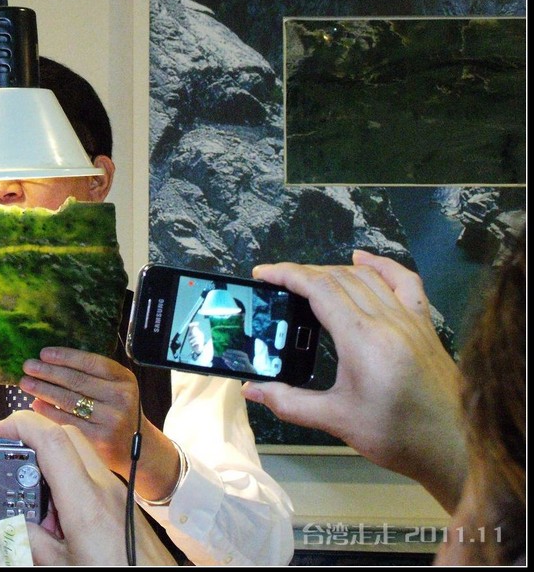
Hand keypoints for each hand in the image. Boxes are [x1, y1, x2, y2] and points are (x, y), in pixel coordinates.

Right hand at [0, 410, 175, 566]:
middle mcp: (105, 487)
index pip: (53, 441)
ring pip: (79, 452)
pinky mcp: (123, 498)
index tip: (0, 430)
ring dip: (52, 460)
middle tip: (11, 460)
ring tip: (37, 501)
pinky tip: (59, 511)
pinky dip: (68, 477)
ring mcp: (117, 490)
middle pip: (67, 436)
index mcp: (86, 504)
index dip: (23, 426)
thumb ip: (31, 542)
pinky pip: (91, 471)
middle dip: (34, 436)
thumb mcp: (61, 567)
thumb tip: (10, 524)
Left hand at [18, 347, 180, 502]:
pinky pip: (68, 421)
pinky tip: (36, 403)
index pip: (91, 362)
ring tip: (26, 383)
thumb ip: (93, 376)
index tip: (44, 353)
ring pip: (70, 401)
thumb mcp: (117, 389)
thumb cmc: (119, 412)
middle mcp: (121, 397)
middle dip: (48, 372)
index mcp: (124, 379)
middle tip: (28, 366)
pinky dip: (49, 411)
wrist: (138, 449)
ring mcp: (111, 419)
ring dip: (44, 390)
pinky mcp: (100, 439)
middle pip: (77, 381)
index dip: (65, 356)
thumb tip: (52, 363)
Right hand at [240, 250, 465, 511]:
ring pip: (366, 277)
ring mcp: (409, 318)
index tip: (263, 274)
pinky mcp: (424, 324)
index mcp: (363, 339)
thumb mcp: (337, 419)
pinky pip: (403, 281)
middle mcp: (388, 319)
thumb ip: (290, 402)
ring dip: (333, 270)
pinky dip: (381, 265)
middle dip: (303, 273)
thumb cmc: (396, 435)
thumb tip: (251, 390)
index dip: (288, 275)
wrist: (454, 446)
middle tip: (276, 282)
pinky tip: (363, 259)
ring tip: (307, 280)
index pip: (320, 289)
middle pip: (339, 277)